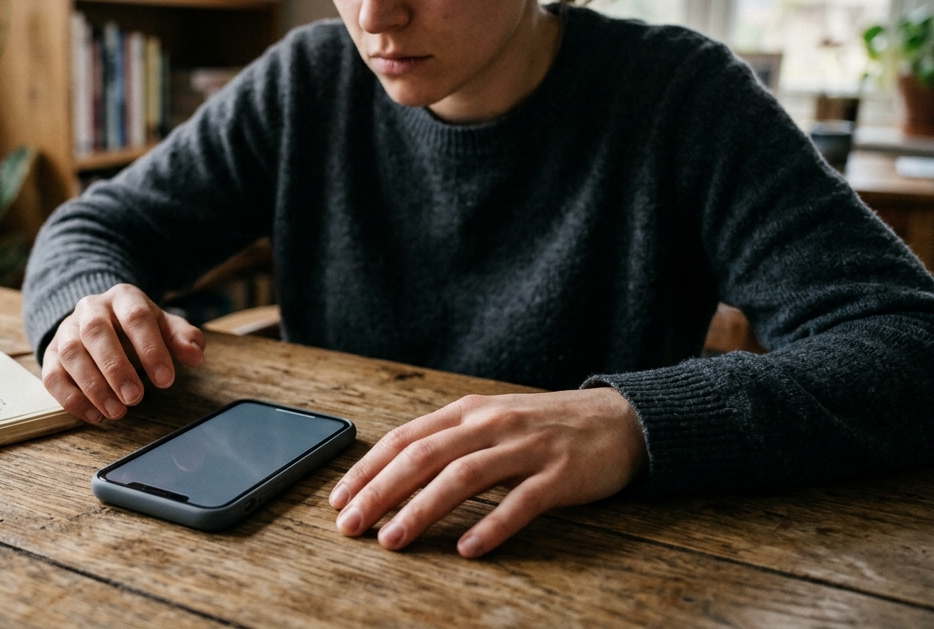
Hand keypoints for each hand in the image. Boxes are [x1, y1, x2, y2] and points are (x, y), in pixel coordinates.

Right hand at [41, 284, 204, 423]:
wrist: (101, 317)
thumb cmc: (138, 326)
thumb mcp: (164, 326)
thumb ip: (183, 338)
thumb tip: (195, 356)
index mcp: (123, 297)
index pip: (135, 316)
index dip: (150, 348)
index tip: (166, 380)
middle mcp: (90, 309)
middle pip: (96, 332)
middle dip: (116, 368)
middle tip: (135, 399)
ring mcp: (67, 330)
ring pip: (71, 353)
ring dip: (93, 386)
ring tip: (117, 412)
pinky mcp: (51, 353)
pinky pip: (52, 375)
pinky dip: (71, 398)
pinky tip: (94, 416)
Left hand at [329, 387, 646, 556]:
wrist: (619, 420)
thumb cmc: (543, 427)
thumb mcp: (490, 421)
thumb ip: (447, 441)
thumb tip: (390, 473)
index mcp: (467, 411)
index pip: (404, 438)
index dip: (367, 469)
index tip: (339, 500)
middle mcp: (491, 424)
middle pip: (424, 456)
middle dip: (380, 492)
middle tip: (350, 525)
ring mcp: (526, 448)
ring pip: (463, 477)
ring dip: (421, 510)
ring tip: (392, 540)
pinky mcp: (559, 475)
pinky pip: (520, 502)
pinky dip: (491, 525)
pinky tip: (468, 548)